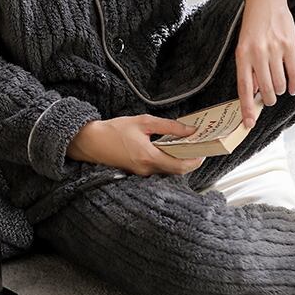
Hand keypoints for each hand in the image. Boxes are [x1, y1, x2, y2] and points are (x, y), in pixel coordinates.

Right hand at [67, 116, 206, 175]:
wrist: (90, 142)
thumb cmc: (114, 130)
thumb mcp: (143, 122)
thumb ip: (168, 126)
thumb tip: (189, 129)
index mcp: (149, 157)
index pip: (180, 166)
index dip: (195, 161)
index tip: (204, 152)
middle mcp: (146, 170)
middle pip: (175, 170)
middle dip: (188, 159)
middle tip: (196, 146)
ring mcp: (141, 173)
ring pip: (166, 169)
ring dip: (177, 159)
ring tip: (184, 143)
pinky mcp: (136, 171)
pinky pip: (156, 168)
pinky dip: (165, 159)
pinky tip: (167, 147)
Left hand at [235, 0, 294, 129]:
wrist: (265, 2)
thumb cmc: (252, 29)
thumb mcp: (243, 47)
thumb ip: (248, 70)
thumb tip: (254, 96)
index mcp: (242, 56)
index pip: (244, 88)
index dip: (246, 108)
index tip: (248, 124)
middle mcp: (257, 54)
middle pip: (266, 90)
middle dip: (269, 99)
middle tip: (269, 97)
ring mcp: (274, 50)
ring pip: (280, 84)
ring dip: (281, 90)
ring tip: (279, 86)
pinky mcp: (289, 45)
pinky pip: (294, 73)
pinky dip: (294, 85)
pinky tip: (292, 88)